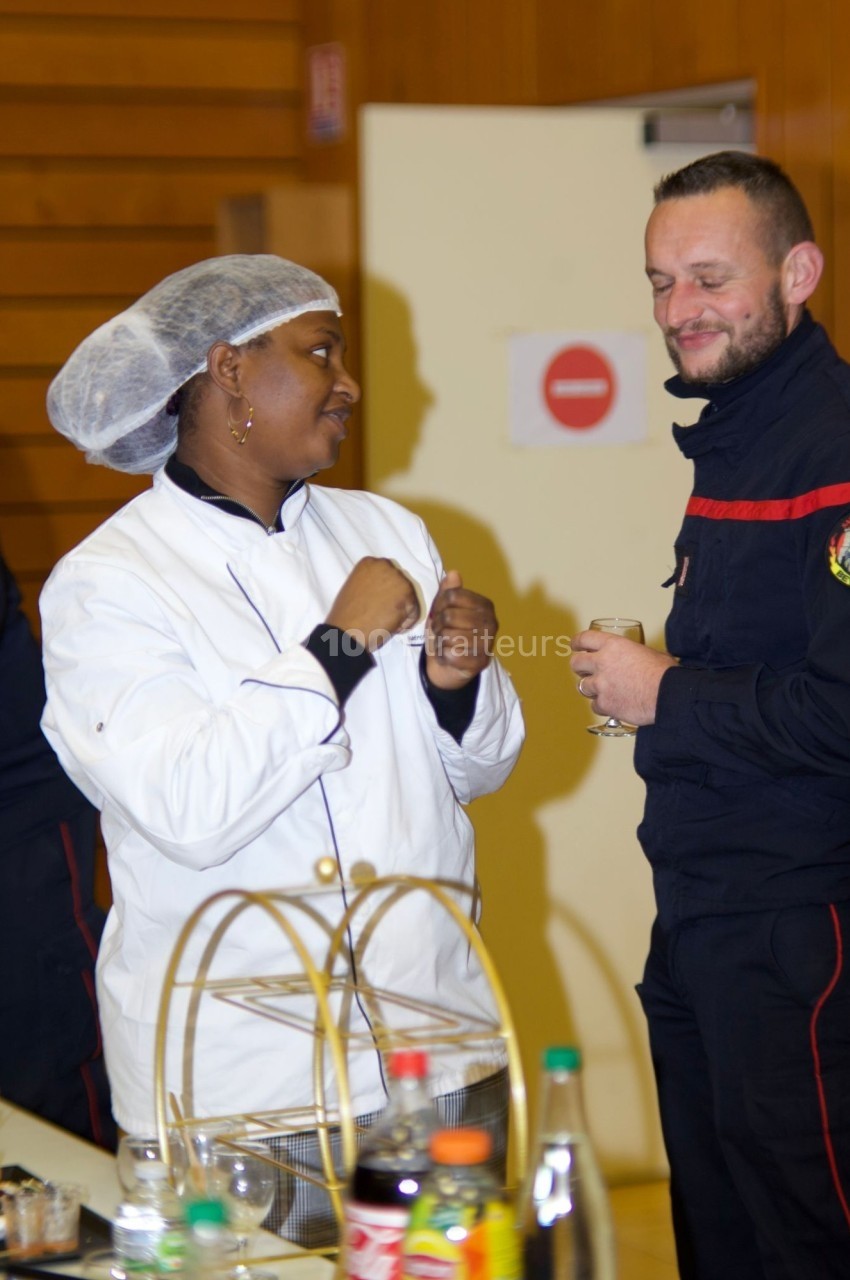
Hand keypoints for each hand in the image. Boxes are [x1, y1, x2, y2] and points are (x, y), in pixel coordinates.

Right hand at [325, 557, 420, 651]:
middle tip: (383, 613)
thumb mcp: (356, 589)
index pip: (388, 575)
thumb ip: (372, 583)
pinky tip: (392, 626)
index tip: (378, 603)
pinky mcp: (408, 592)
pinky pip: (416, 609)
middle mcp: (385, 564)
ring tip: (386, 621)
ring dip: (402, 611)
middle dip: (397, 599)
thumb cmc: (348, 616)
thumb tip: (386, 590)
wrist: (348, 631)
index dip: (386, 592)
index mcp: (370, 563)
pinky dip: (407, 622)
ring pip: (410, 596)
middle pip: (401, 583)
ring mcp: (398, 577)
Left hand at [425, 570, 496, 689]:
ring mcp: (488, 643)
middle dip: (438, 625)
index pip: (451, 596)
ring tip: (445, 643)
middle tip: (440, 630)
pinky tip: (449, 656)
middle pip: (449, 616)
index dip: (438, 605)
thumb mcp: (445, 609)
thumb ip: (449, 591)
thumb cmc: (449, 632)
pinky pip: (450, 654)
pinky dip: (443, 656)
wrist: (450, 666)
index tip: (439, 613)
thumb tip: (454, 573)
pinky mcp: (480, 662)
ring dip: (440, 641)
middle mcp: (491, 623)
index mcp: (485, 605)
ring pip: (448, 636)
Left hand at [569, 629, 675, 725]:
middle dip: (579, 667)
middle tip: (584, 670)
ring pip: (582, 686)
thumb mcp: (649, 653)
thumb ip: (633, 654)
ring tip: (602, 690)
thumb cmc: (664, 673)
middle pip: (576, 663)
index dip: (577, 642)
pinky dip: (602, 706)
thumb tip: (636, 658)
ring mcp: (601, 685)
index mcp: (613, 646)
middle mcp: (602, 663)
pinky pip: (595, 705)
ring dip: (591, 688)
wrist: (668, 695)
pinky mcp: (605, 704)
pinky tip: (612, 705)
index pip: (584, 638)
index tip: (575, 646)